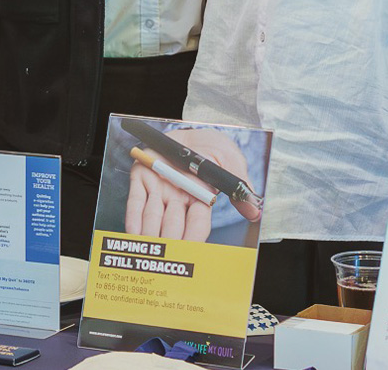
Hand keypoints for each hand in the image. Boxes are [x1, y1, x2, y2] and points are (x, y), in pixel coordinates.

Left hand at [124, 128, 258, 240]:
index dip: (193, 239)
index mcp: (199, 200)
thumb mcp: (230, 163)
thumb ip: (240, 187)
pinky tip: (132, 232)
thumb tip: (255, 212)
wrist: (190, 130)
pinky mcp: (142, 178)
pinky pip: (136, 200)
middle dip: (169, 242)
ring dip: (149, 234)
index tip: (189, 253)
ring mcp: (159, 190)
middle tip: (165, 255)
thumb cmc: (212, 149)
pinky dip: (133, 217)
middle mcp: (177, 200)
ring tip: (146, 249)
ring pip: (153, 217)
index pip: (197, 225)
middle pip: (173, 226)